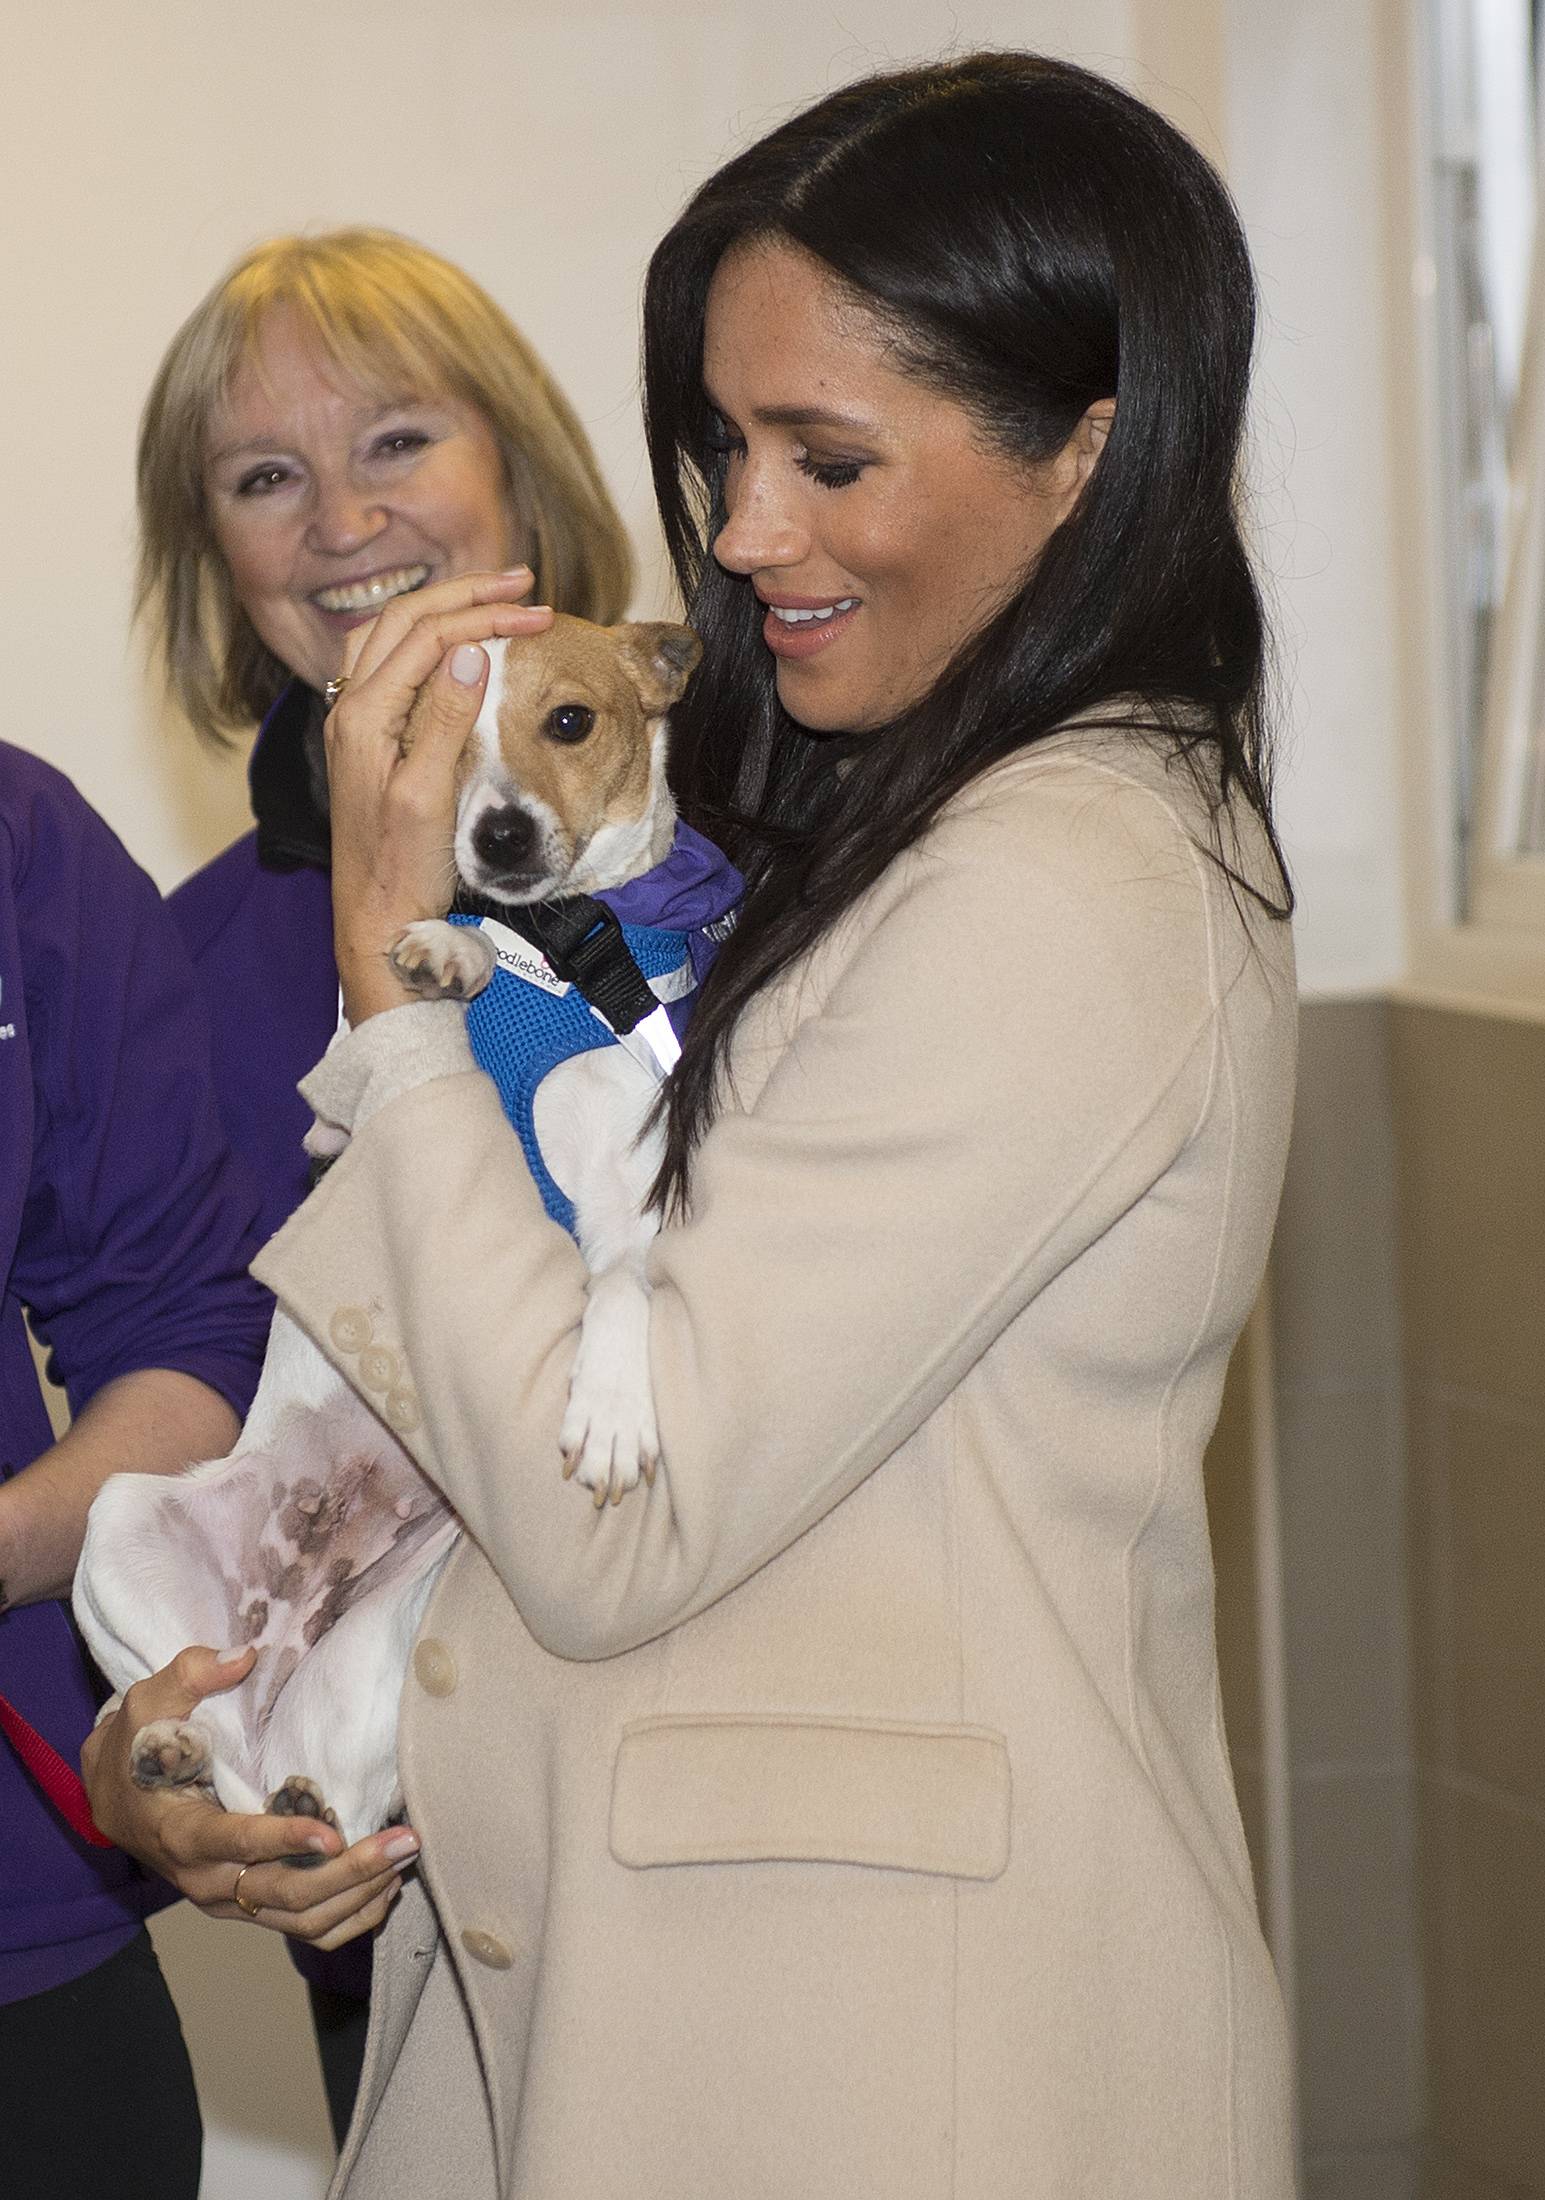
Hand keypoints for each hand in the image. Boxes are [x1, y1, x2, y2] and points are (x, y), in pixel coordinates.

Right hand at [82, 1646, 419, 1949]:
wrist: (115, 1801)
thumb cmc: (136, 1748)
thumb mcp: (146, 1703)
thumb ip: (190, 1675)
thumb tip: (243, 1656)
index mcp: (182, 1833)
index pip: (236, 1843)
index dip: (284, 1840)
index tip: (332, 1829)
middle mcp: (207, 1880)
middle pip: (285, 1894)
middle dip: (350, 1871)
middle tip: (405, 1841)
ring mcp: (229, 1900)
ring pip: (301, 1920)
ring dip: (359, 1895)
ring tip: (406, 1857)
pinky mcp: (248, 1905)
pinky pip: (304, 1929)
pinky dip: (349, 1916)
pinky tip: (386, 1887)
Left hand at [326, 569, 554, 1023]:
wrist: (376, 920)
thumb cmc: (402, 872)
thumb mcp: (429, 799)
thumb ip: (448, 722)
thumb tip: (473, 654)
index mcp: (364, 717)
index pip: (428, 636)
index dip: (487, 617)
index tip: (540, 615)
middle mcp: (352, 710)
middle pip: (406, 620)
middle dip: (467, 595)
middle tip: (524, 585)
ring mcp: (358, 723)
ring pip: (394, 635)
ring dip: (446, 610)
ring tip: (495, 600)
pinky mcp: (371, 739)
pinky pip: (394, 664)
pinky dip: (431, 640)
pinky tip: (462, 647)